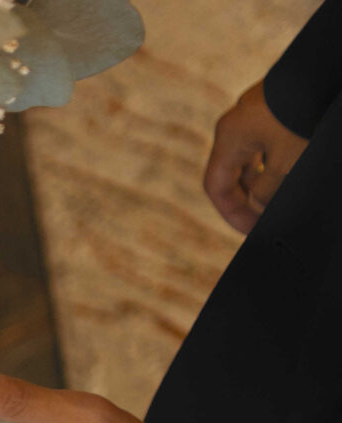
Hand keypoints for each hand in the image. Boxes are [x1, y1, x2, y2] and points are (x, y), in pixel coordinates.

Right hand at [202, 82, 308, 236]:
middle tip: (266, 216)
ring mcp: (258, 111)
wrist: (325, 72)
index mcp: (230, 136)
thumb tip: (260, 206)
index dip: (231, 213)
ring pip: (254, 155)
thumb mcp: (287, 162)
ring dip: (265, 179)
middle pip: (234, 171)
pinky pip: (270, 139)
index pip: (216, 186)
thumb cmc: (303, 115)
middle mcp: (238, 122)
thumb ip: (267, 191)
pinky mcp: (278, 105)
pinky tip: (293, 165)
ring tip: (281, 194)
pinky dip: (277, 159)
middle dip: (250, 197)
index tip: (251, 230)